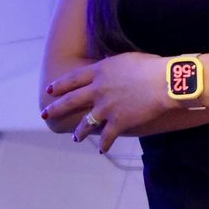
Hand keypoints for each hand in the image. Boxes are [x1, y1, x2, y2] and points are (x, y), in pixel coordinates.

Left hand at [41, 52, 169, 152]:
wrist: (162, 82)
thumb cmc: (149, 65)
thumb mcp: (125, 58)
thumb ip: (113, 65)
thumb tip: (109, 66)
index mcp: (99, 71)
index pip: (73, 79)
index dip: (60, 85)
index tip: (49, 90)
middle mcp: (97, 90)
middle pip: (71, 100)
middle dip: (56, 108)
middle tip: (45, 114)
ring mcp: (105, 108)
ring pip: (86, 122)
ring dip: (79, 132)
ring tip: (76, 138)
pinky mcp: (118, 122)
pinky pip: (107, 137)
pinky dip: (104, 145)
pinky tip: (101, 150)